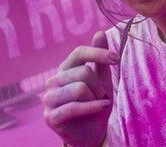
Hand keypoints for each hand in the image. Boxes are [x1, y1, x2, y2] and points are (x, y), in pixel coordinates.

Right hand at [43, 31, 117, 146]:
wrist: (92, 132)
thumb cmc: (96, 103)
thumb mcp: (102, 80)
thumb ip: (100, 59)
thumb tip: (100, 32)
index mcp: (65, 69)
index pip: (78, 52)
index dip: (98, 53)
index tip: (116, 59)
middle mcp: (53, 81)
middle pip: (83, 72)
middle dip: (99, 85)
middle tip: (101, 96)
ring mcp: (49, 99)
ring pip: (79, 88)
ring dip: (96, 98)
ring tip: (98, 104)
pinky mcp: (50, 117)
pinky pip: (74, 107)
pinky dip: (93, 107)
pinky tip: (102, 108)